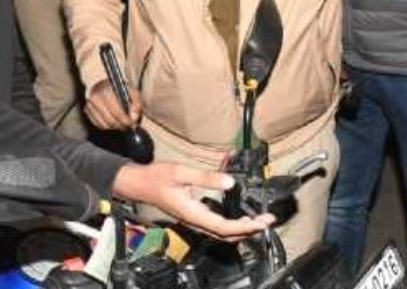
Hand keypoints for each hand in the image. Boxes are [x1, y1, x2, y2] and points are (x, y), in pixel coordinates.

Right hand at [84, 79, 140, 130]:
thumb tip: (134, 118)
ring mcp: (89, 104)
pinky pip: (98, 124)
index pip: (116, 111)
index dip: (125, 119)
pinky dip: (107, 125)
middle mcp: (95, 97)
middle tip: (129, 125)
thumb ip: (136, 104)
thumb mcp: (133, 92)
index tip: (132, 123)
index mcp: (106, 90)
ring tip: (122, 123)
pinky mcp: (87, 111)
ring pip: (104, 124)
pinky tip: (113, 120)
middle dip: (121, 124)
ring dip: (115, 126)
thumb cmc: (120, 89)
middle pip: (110, 119)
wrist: (106, 84)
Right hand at [111, 162, 275, 240]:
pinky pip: (216, 227)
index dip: (245, 227)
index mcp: (193, 213)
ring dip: (242, 229)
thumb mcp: (181, 173)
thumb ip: (206, 178)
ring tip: (259, 221)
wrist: (139, 184)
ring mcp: (194, 220)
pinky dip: (232, 225)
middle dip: (249, 230)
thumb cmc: (156, 178)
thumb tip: (230, 182)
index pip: (224, 227)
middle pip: (226, 234)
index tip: (262, 222)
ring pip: (221, 233)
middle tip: (267, 221)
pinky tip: (240, 218)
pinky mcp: (194, 216)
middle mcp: (195, 221)